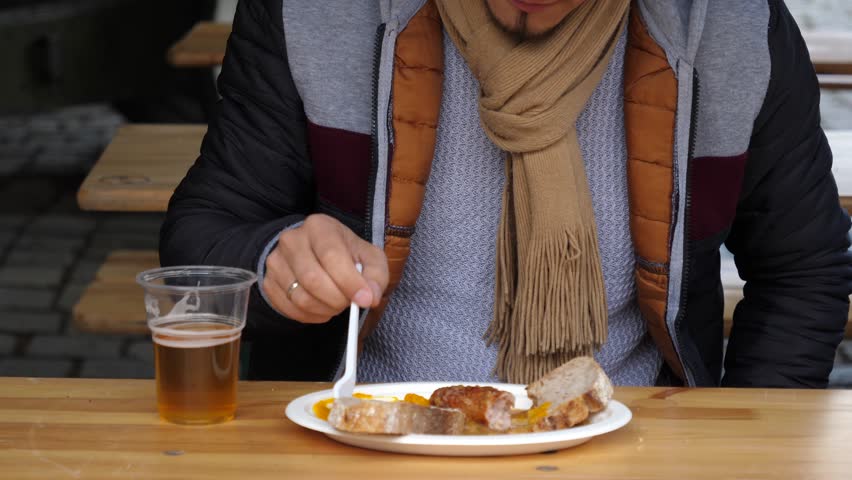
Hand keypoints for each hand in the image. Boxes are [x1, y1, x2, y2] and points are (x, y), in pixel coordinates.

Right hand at [263, 214, 388, 323]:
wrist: (312, 251)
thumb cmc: (344, 254)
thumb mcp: (368, 257)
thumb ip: (375, 275)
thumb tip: (370, 297)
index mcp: (320, 227)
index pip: (331, 256)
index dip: (349, 282)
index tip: (365, 300)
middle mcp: (292, 240)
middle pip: (313, 279)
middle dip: (337, 299)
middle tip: (348, 303)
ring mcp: (276, 261)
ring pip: (300, 297)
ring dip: (324, 309)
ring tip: (336, 304)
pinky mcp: (268, 282)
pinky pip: (289, 308)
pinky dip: (310, 316)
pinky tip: (321, 308)